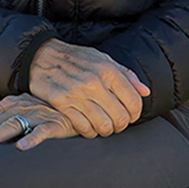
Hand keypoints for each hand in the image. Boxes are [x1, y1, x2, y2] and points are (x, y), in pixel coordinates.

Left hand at [0, 93, 77, 158]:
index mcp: (11, 104)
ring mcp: (39, 113)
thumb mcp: (23, 113)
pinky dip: (33, 138)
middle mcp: (22, 106)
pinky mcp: (57, 123)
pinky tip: (23, 148)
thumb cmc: (48, 111)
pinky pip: (44, 131)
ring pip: (14, 124)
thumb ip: (1, 121)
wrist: (81, 102)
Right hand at [28, 39, 149, 138]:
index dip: (135, 114)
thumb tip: (145, 91)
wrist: (43, 55)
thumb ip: (126, 74)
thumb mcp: (103, 58)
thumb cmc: (77, 58)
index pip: (133, 102)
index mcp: (107, 69)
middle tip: (116, 123)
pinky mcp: (62, 103)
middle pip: (120, 118)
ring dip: (106, 130)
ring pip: (103, 126)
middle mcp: (94, 82)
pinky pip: (83, 128)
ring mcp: (77, 94)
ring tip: (103, 125)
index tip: (130, 115)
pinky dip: (89, 132)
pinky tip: (89, 126)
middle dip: (121, 125)